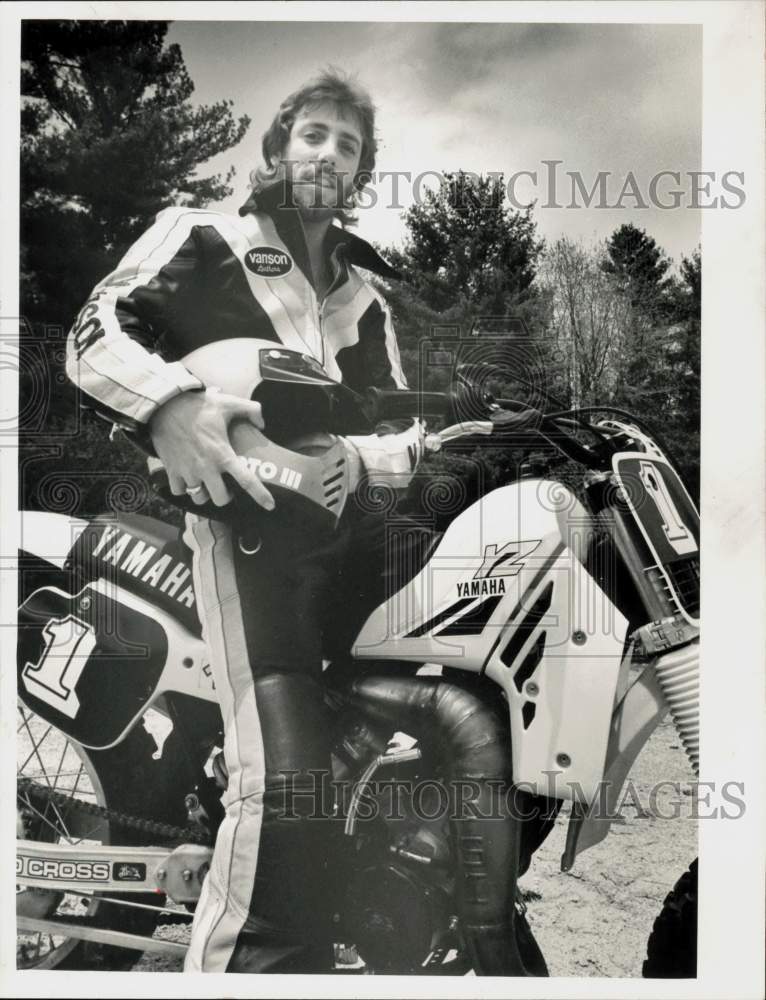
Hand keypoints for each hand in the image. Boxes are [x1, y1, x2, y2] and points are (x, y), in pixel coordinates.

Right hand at [148, 389, 274, 509]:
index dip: (260, 495)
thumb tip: (262, 423)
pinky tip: (188, 479)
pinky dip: (184, 489)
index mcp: (223, 454)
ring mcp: (188, 471)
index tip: (270, 506)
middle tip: (225, 487)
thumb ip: (252, 410)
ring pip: (199, 497)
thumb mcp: (229, 403)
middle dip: (225, 496)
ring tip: (206, 483)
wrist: (165, 406)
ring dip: (205, 493)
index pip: (247, 480)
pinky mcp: (171, 470)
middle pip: (221, 499)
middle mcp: (207, 468)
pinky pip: (179, 491)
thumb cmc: (199, 406)